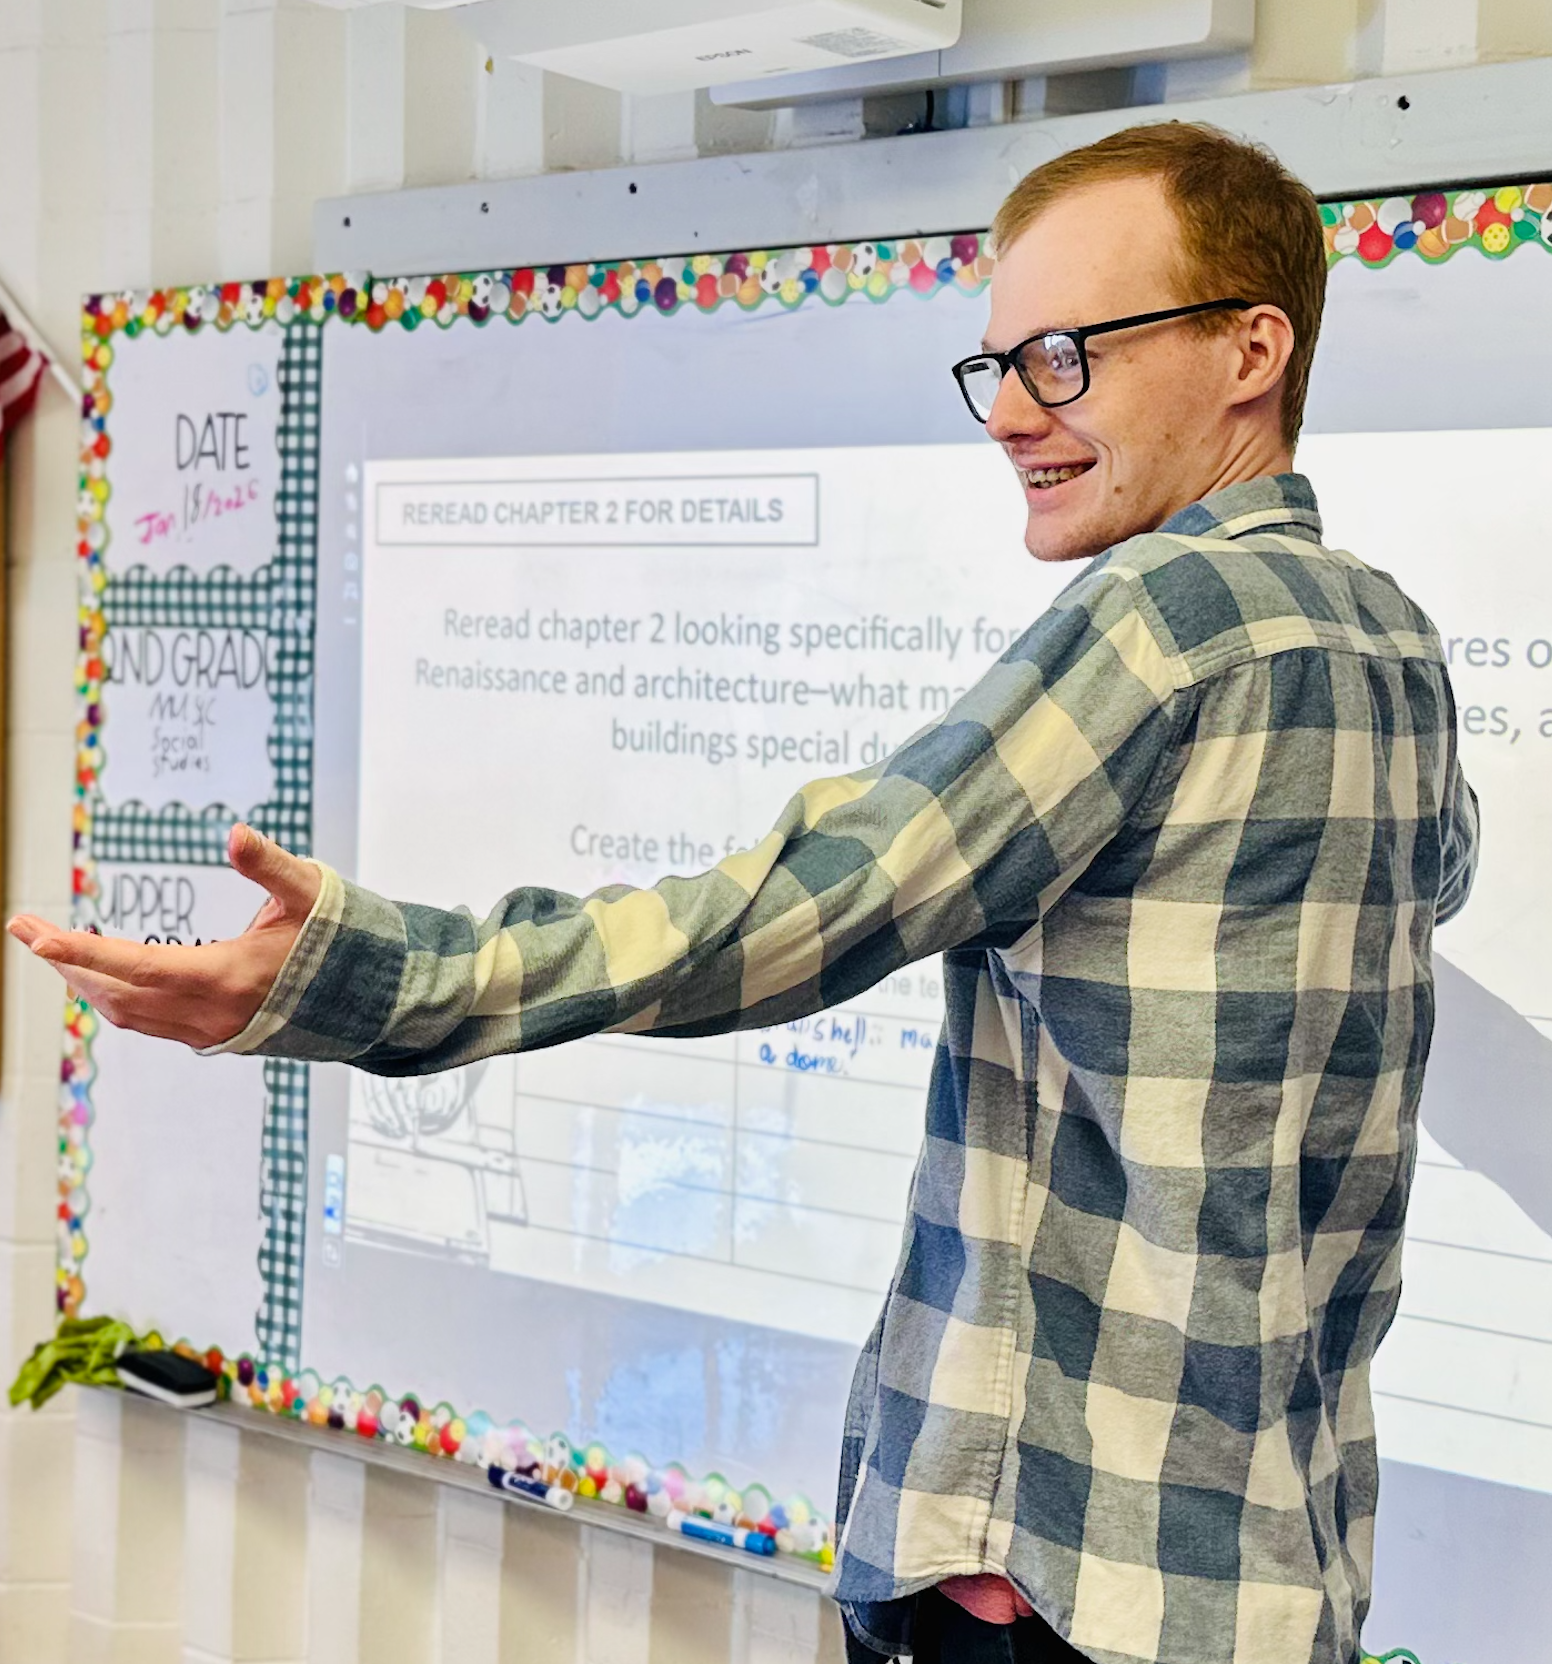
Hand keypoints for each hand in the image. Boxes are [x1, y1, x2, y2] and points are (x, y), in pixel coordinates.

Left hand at [7, 824, 319, 1049]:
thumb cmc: (342, 941)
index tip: (35, 934)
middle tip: (28, 930)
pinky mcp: (219, 1037)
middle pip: (116, 994)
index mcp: (229, 976)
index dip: (81, 952)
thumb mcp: (309, 893)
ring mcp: (214, 1031)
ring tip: (59, 952)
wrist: (373, 997)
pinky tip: (110, 977)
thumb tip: (234, 833)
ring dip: (88, 983)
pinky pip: (150, 1023)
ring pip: (128, 1015)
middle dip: (68, 963)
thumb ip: (269, 864)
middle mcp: (213, 1012)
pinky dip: (118, 998)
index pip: (136, 966)